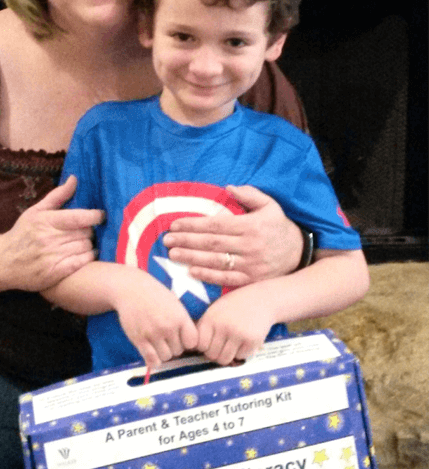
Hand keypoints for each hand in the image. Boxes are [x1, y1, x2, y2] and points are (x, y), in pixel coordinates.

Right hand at [2, 175, 103, 291]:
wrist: (4, 262)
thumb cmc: (22, 234)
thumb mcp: (35, 212)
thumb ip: (57, 196)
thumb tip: (75, 179)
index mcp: (46, 221)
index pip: (78, 217)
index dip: (94, 216)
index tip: (100, 215)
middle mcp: (49, 239)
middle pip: (85, 233)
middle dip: (89, 231)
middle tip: (85, 231)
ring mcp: (52, 257)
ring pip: (85, 247)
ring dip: (88, 244)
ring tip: (82, 242)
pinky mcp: (54, 273)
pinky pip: (81, 263)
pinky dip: (88, 257)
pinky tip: (86, 254)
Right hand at [114, 270, 198, 368]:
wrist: (131, 289)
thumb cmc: (155, 295)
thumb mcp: (175, 304)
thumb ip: (183, 321)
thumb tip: (191, 341)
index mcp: (180, 317)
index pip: (192, 342)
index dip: (188, 342)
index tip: (182, 338)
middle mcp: (168, 327)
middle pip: (179, 351)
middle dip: (174, 346)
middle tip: (167, 338)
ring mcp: (153, 334)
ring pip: (166, 357)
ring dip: (163, 353)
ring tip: (159, 343)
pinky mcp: (139, 339)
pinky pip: (151, 359)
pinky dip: (153, 361)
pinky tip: (152, 354)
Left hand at [163, 184, 303, 287]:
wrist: (300, 255)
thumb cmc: (279, 227)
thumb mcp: (270, 205)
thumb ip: (249, 195)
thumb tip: (228, 187)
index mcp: (251, 226)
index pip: (216, 225)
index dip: (193, 225)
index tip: (175, 224)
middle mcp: (249, 246)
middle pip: (211, 243)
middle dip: (186, 240)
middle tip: (166, 239)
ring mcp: (250, 265)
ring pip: (215, 261)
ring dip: (191, 257)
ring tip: (173, 254)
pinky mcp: (251, 281)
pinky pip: (226, 279)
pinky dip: (207, 275)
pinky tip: (191, 271)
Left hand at [196, 285, 275, 364]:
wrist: (263, 298)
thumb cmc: (235, 305)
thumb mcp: (216, 309)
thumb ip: (204, 326)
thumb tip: (193, 348)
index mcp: (211, 318)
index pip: (199, 345)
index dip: (204, 346)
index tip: (210, 343)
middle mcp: (223, 326)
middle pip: (211, 355)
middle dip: (215, 353)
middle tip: (222, 346)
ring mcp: (238, 334)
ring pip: (224, 359)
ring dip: (227, 356)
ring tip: (231, 346)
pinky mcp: (252, 341)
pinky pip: (240, 357)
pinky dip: (241, 353)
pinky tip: (243, 342)